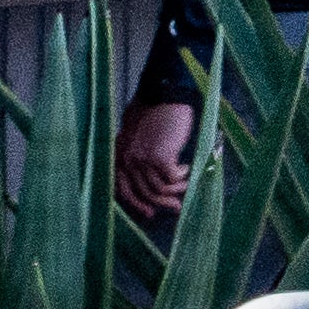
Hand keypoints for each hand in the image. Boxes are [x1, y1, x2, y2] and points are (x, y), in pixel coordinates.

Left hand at [117, 100, 196, 221]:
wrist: (166, 95)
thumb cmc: (154, 109)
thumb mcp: (137, 131)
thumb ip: (137, 149)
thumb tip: (148, 168)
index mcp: (120, 154)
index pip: (123, 188)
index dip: (137, 203)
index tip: (150, 213)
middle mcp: (127, 160)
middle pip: (144, 192)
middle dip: (161, 203)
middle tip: (176, 208)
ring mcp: (143, 160)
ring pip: (160, 188)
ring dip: (176, 190)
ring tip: (188, 185)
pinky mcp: (160, 158)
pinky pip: (173, 178)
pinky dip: (182, 176)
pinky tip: (188, 168)